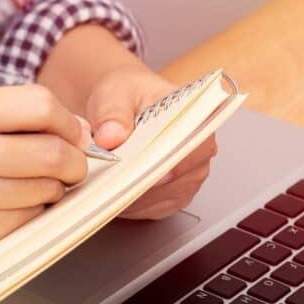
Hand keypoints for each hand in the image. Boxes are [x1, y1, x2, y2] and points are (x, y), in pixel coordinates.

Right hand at [0, 85, 90, 296]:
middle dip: (75, 161)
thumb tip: (75, 129)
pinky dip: (33, 213)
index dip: (67, 121)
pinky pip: (29, 218)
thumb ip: (0, 122)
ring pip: (47, 188)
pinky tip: (10, 208)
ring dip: (54, 190)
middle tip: (72, 166)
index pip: (39, 105)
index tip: (73, 133)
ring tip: (32, 187)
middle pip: (53, 150)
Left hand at [87, 63, 217, 219]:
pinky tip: (110, 189)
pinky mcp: (171, 198)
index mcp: (199, 121)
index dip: (164, 164)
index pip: (191, 151)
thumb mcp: (116, 92)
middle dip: (137, 181)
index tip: (136, 169)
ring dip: (128, 195)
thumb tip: (111, 135)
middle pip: (174, 182)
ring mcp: (187, 180)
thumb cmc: (127, 96)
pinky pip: (148, 211)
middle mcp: (199, 154)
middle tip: (107, 176)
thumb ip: (113, 112)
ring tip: (104, 179)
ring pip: (158, 200)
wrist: (122, 107)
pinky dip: (126, 204)